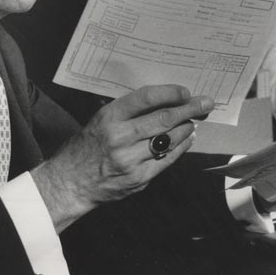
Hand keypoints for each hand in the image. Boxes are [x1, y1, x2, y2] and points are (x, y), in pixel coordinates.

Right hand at [32, 85, 213, 231]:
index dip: (169, 92)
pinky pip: (167, 159)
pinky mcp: (138, 179)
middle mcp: (119, 137)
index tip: (185, 91)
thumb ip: (128, 111)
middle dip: (189, 109)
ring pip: (169, 140)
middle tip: (205, 103)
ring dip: (187, 128)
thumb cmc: (87, 146)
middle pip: (164, 119)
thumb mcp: (100, 120)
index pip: (146, 98)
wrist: (70, 183)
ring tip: (194, 121)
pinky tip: (187, 139)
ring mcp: (129, 160)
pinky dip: (181, 147)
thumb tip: (165, 99)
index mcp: (109, 117)